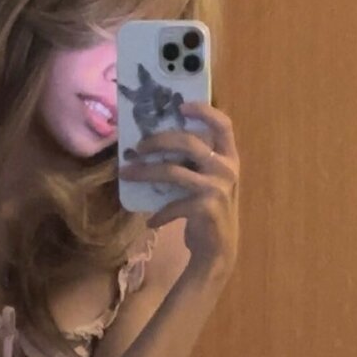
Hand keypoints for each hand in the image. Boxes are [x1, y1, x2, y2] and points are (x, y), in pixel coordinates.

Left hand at [118, 100, 239, 275]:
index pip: (223, 124)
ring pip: (172, 171)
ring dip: (145, 172)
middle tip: (137, 147)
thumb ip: (195, 163)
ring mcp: (217, 188)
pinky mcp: (205, 208)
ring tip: (126, 174)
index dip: (204, 110)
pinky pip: (173, 205)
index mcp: (229, 157)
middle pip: (187, 142)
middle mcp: (226, 169)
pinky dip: (159, 214)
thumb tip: (157, 143)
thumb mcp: (208, 181)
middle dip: (157, 141)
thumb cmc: (209, 211)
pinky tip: (150, 221)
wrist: (219, 251)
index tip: (182, 106)